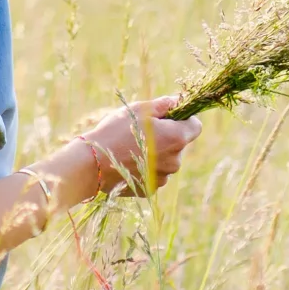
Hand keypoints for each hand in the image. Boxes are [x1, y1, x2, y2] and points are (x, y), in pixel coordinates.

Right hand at [78, 96, 201, 197]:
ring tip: (131, 146)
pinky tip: (128, 161)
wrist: (93, 164)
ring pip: (166, 160)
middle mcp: (175, 161)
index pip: (195, 126)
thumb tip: (178, 100)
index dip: (185, 119)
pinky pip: (154, 174)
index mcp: (177, 138)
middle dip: (167, 136)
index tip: (169, 116)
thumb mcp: (140, 110)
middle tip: (143, 130)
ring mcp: (163, 177)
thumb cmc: (116, 131)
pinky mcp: (150, 189)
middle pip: (179, 144)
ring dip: (156, 152)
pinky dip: (146, 167)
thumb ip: (164, 104)